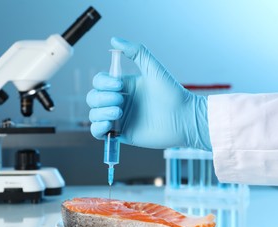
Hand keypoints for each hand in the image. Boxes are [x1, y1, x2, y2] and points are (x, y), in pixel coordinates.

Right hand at [86, 37, 211, 150]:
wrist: (184, 119)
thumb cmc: (172, 94)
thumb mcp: (153, 69)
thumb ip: (136, 52)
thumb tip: (114, 39)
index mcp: (124, 86)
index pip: (99, 82)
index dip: (104, 83)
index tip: (120, 85)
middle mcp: (119, 102)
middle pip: (93, 98)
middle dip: (103, 98)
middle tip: (121, 101)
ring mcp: (119, 119)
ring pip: (94, 114)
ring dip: (101, 112)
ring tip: (119, 112)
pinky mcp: (122, 134)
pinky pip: (98, 132)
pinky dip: (98, 128)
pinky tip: (109, 124)